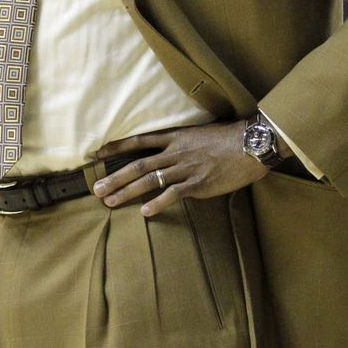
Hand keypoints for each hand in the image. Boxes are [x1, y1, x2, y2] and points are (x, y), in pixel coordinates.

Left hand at [93, 122, 271, 217]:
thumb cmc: (230, 139)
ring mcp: (186, 168)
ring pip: (150, 180)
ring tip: (110, 202)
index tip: (98, 153)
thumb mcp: (201, 134)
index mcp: (176, 137)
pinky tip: (144, 212)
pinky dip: (157, 204)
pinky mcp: (198, 184)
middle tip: (96, 188)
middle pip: (138, 165)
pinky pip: (173, 194)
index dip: (117, 147)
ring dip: (127, 192)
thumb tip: (171, 153)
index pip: (139, 141)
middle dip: (115, 177)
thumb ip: (184, 144)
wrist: (251, 145)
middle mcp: (176, 152)